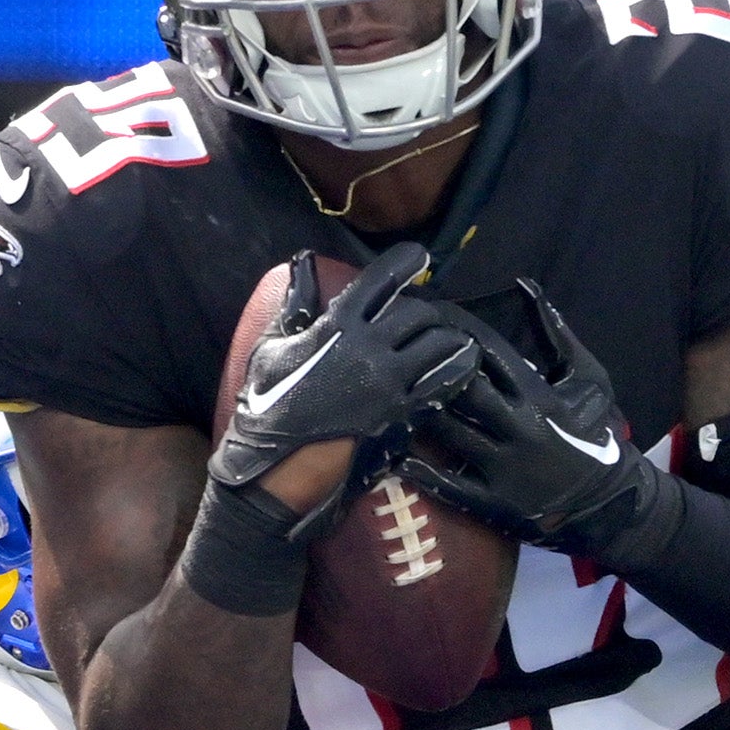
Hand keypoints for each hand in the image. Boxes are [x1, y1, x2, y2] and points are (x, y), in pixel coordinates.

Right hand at [205, 240, 480, 542]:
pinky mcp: (406, 415)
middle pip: (420, 313)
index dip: (406, 262)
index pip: (382, 280)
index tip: (420, 258)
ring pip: (442, 345)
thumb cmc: (265, 408)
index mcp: (338, 326)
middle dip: (427, 311)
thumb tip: (304, 263)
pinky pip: (448, 384)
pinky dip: (461, 371)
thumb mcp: (272, 350)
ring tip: (453, 340)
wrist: (277, 470)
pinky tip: (464, 367)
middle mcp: (370, 349)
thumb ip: (296, 305)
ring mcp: (392, 384)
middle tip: (427, 318)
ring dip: (450, 338)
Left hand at [408, 286, 675, 560]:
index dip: (456, 330)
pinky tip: (398, 455)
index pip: (489, 352)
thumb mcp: (589, 377)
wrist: (608, 500)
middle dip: (429, 365)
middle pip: (461, 389)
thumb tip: (527, 286)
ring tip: (390, 393)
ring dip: (418, 411)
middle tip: (401, 349)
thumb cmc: (596, 431)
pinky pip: (450, 484)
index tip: (432, 314)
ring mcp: (505, 467)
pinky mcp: (494, 501)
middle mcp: (519, 429)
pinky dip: (422, 471)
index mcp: (540, 396)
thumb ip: (558, 333)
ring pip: (449, 433)